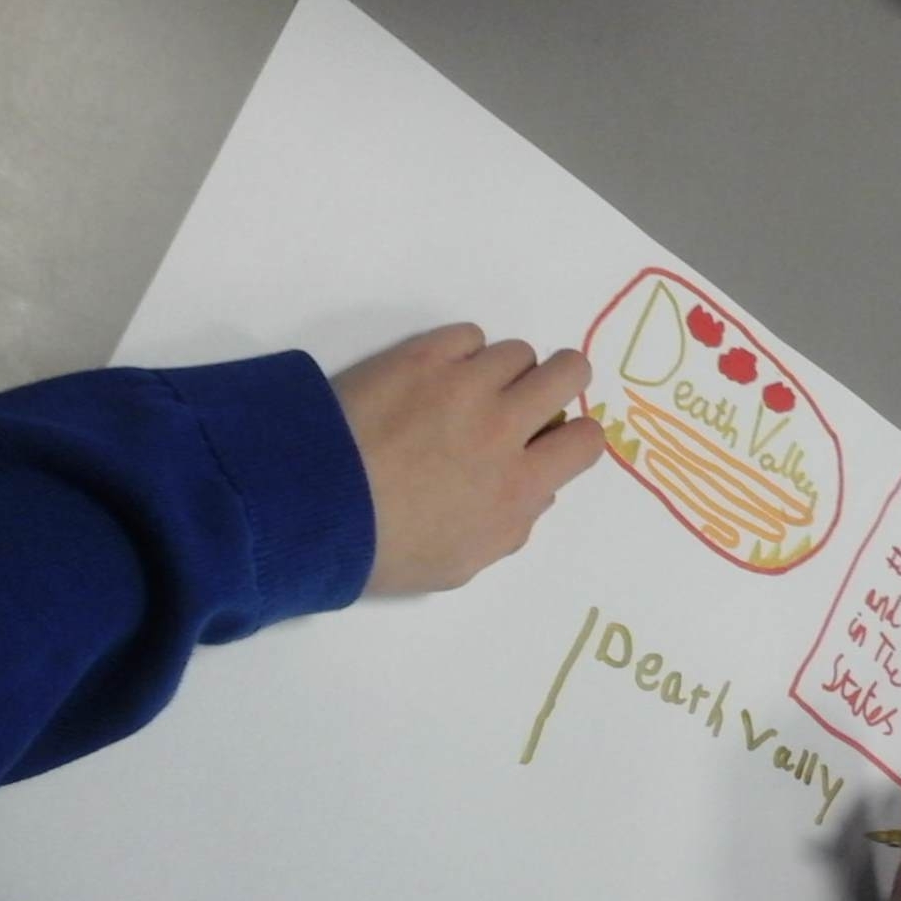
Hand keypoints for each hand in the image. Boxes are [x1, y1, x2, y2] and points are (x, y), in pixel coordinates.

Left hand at [331, 323, 605, 594]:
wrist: (312, 505)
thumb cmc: (385, 550)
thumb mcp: (461, 565)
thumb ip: (512, 528)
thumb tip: (536, 491)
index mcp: (519, 487)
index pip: (588, 440)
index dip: (575, 437)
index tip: (548, 440)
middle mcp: (504, 426)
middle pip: (569, 371)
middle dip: (559, 382)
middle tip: (528, 398)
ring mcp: (464, 384)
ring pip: (518, 351)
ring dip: (502, 371)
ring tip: (466, 393)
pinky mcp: (423, 355)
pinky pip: (469, 335)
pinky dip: (461, 353)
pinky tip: (435, 377)